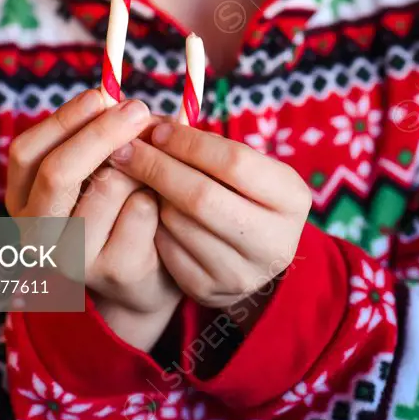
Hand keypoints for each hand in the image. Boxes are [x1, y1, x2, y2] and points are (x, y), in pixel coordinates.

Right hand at [5, 88, 181, 348]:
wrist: (144, 275)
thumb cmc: (117, 205)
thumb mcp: (95, 169)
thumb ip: (96, 137)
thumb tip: (116, 98)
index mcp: (22, 200)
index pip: (25, 152)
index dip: (62, 120)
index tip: (99, 94)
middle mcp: (37, 233)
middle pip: (58, 172)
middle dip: (102, 132)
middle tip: (139, 108)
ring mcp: (73, 258)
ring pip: (107, 186)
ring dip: (140, 164)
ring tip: (153, 162)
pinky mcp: (115, 271)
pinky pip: (142, 210)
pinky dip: (158, 194)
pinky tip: (162, 198)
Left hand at [107, 119, 311, 322]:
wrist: (249, 251)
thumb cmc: (240, 190)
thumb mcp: (242, 164)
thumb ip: (205, 145)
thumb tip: (151, 128)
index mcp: (292, 198)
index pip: (234, 162)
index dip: (189, 143)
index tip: (157, 130)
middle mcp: (275, 241)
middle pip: (202, 197)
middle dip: (157, 167)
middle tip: (126, 149)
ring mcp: (243, 273)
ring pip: (178, 223)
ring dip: (152, 195)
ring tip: (142, 178)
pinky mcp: (211, 291)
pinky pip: (167, 250)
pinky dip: (153, 224)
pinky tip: (151, 209)